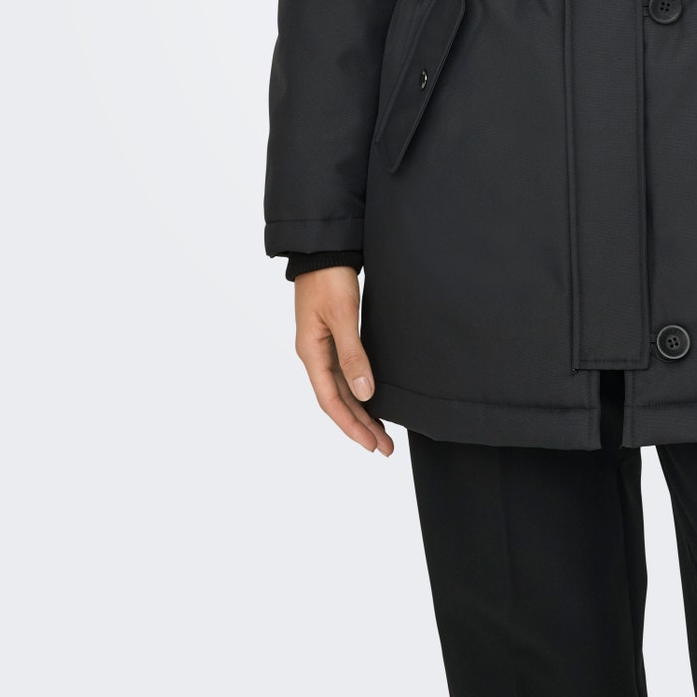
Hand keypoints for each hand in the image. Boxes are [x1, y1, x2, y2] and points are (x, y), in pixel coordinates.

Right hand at [293, 265, 393, 454]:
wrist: (324, 248)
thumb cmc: (329, 278)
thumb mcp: (342, 315)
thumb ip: (353, 354)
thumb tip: (363, 392)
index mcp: (311, 353)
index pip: (330, 400)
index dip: (351, 425)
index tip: (371, 444)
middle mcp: (315, 354)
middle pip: (337, 399)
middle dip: (360, 425)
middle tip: (384, 447)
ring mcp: (323, 346)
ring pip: (342, 388)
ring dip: (360, 410)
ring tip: (381, 432)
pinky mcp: (333, 335)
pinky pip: (345, 372)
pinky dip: (358, 389)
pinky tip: (371, 397)